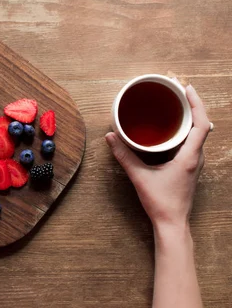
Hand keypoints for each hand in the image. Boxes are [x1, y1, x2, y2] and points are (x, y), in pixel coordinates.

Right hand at [105, 84, 209, 228]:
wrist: (172, 223)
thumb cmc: (161, 202)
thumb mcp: (139, 176)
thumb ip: (124, 156)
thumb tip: (110, 136)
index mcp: (190, 156)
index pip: (201, 123)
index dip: (197, 103)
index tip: (186, 88)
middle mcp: (197, 157)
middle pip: (202, 124)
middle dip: (193, 104)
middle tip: (179, 89)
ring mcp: (195, 163)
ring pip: (199, 133)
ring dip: (191, 116)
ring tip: (178, 103)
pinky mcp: (190, 167)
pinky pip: (193, 142)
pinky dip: (187, 129)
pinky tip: (174, 127)